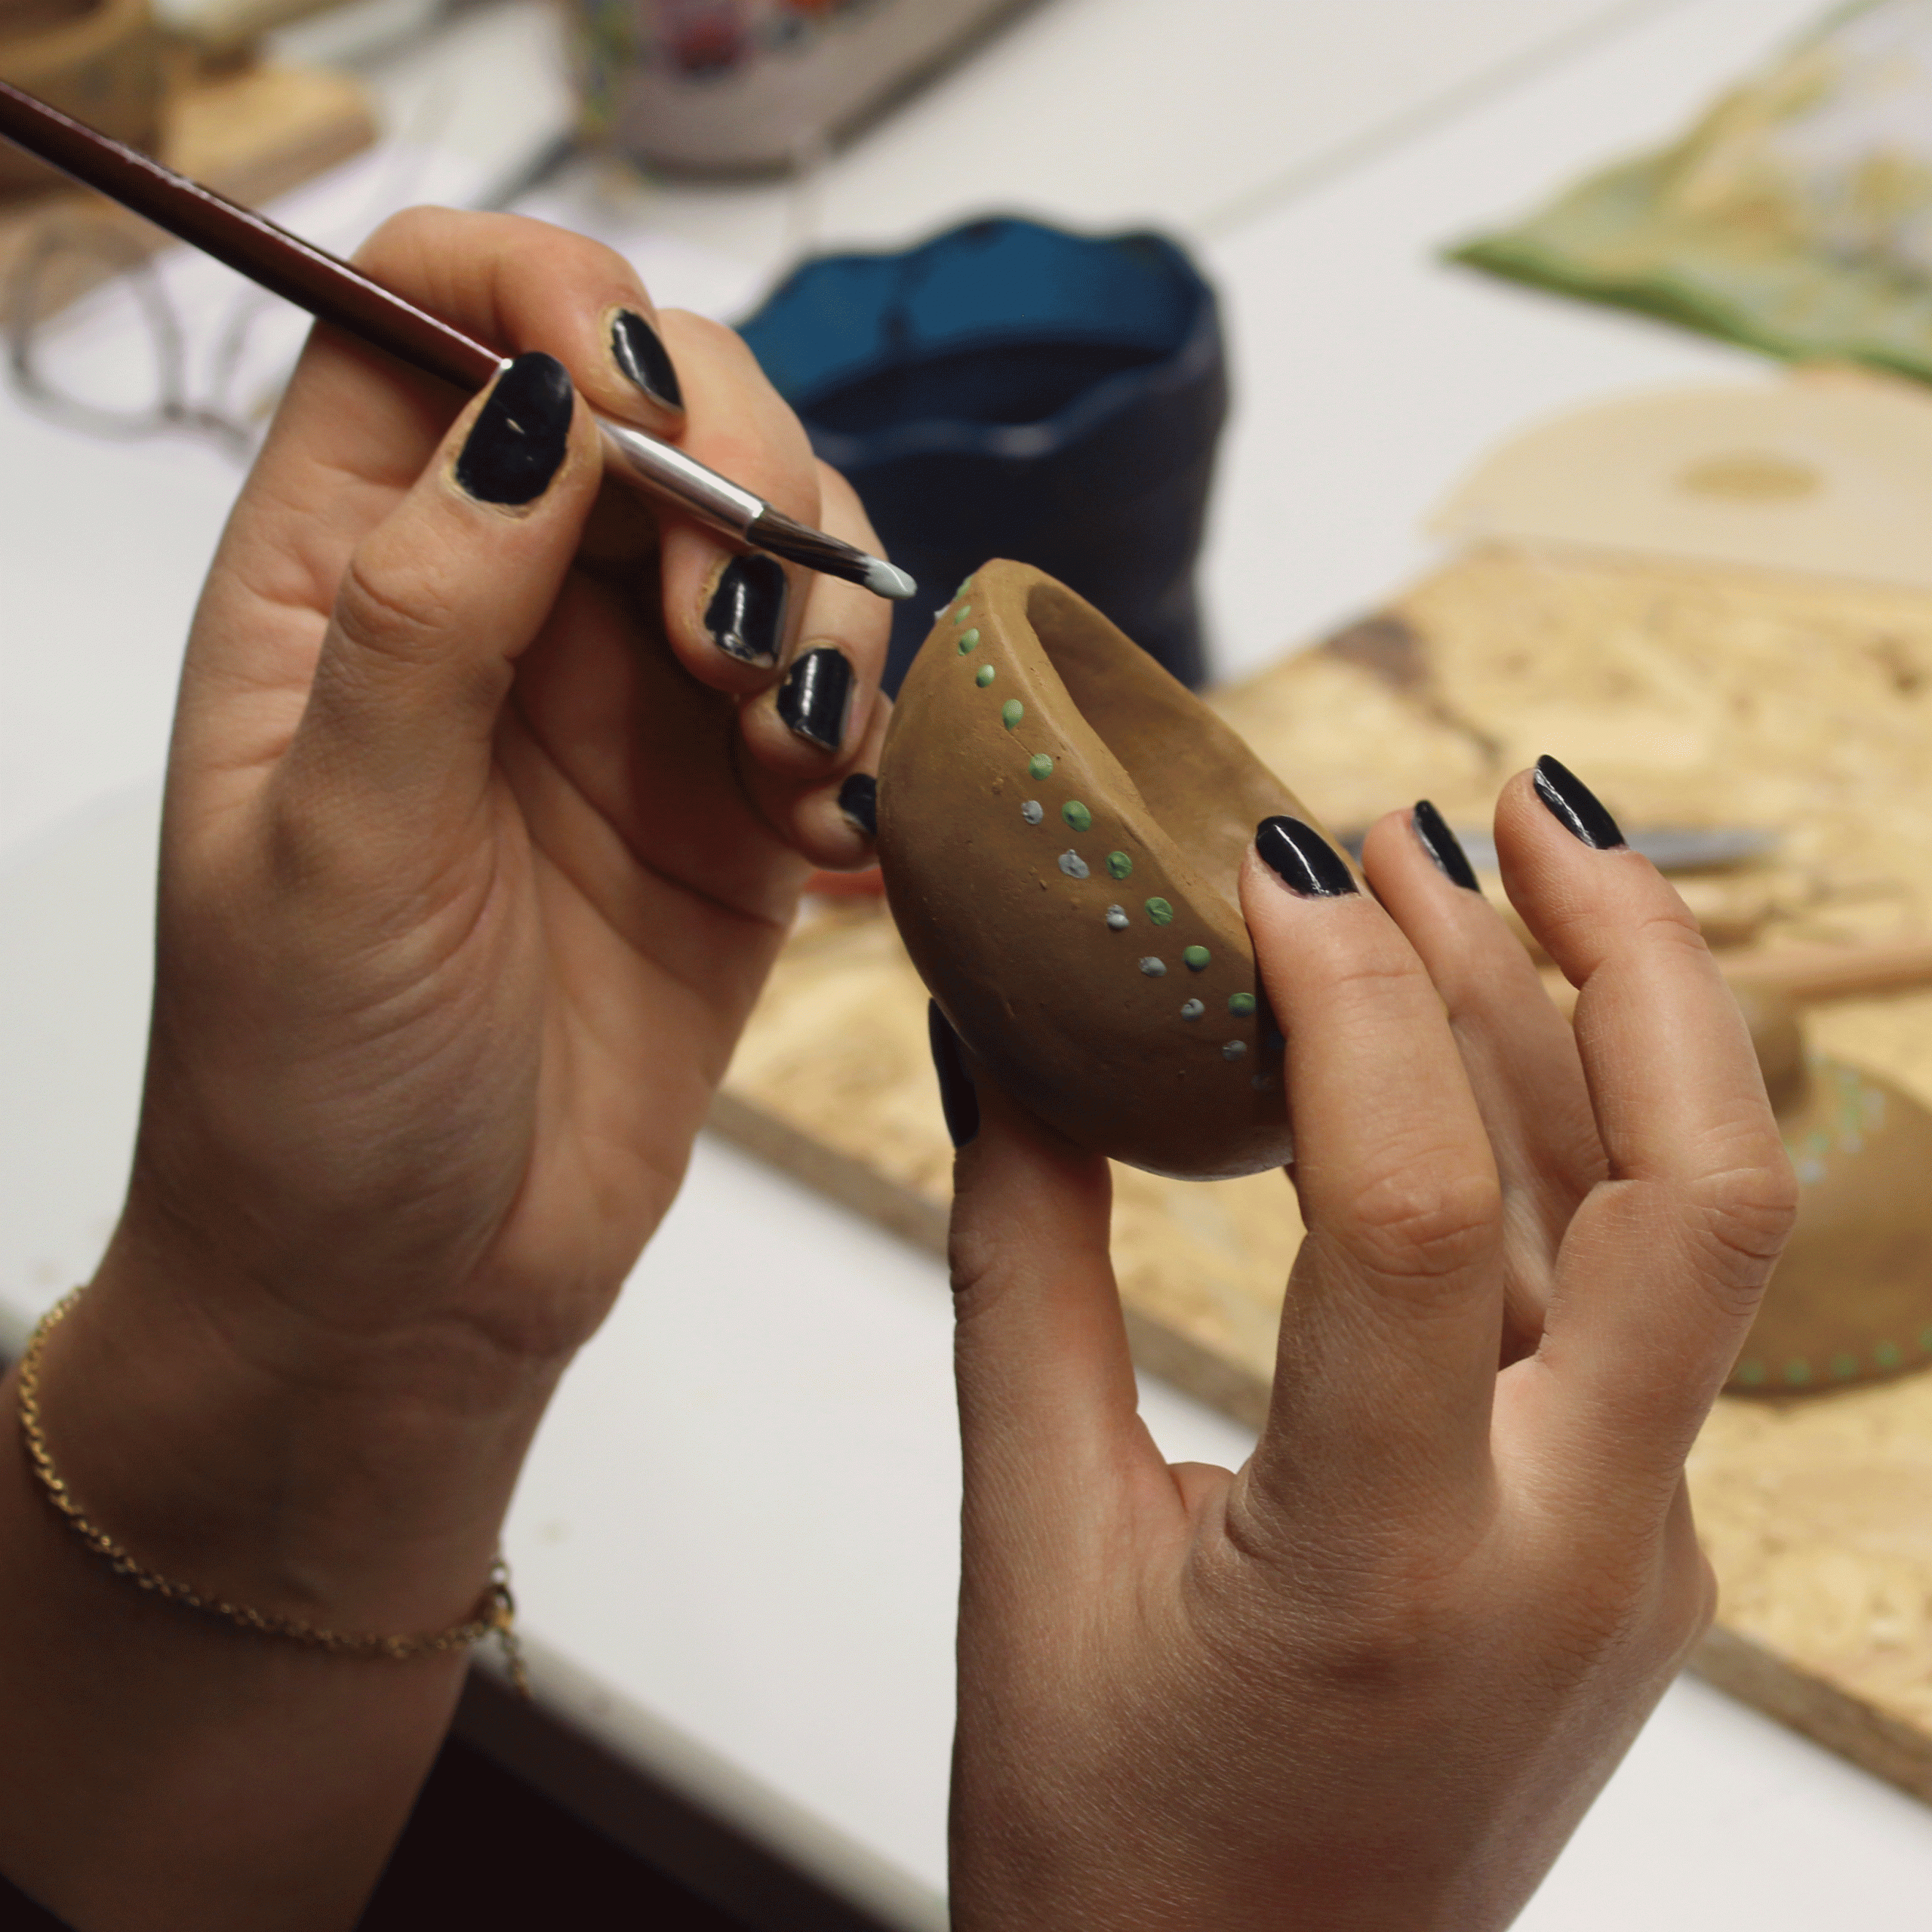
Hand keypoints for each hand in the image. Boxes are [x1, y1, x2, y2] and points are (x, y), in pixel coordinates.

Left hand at [0, 208, 889, 1929]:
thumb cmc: (310, 1088)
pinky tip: (826, 831)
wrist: (408, 1291)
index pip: (431, 310)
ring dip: (818, 610)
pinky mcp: (735, 811)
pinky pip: (846, 697)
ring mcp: (631, 706)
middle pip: (653, 398)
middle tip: (734, 630)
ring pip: (777, 537)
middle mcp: (501, 607)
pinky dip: (866, 733)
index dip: (545, 294)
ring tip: (779, 757)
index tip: (640, 409)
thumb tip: (534, 401)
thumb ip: (424, 608)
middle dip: (735, 466)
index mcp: (344, 572)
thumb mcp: (332, 844)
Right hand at [944, 765, 1795, 1928]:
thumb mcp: (1028, 1550)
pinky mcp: (1623, 1539)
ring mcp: (1631, 1550)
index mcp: (1389, 1572)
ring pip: (1657, 1223)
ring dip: (1571, 1025)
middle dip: (1620, 954)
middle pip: (1701, 1189)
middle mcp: (1570, 1556)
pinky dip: (1536, 1146)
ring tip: (1451, 868)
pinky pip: (1604, 1298)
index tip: (1267, 869)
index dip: (1346, 1003)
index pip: (1405, 1213)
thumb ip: (1018, 1275)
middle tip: (1486, 804)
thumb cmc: (1115, 1849)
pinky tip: (1448, 1050)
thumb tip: (1001, 1050)